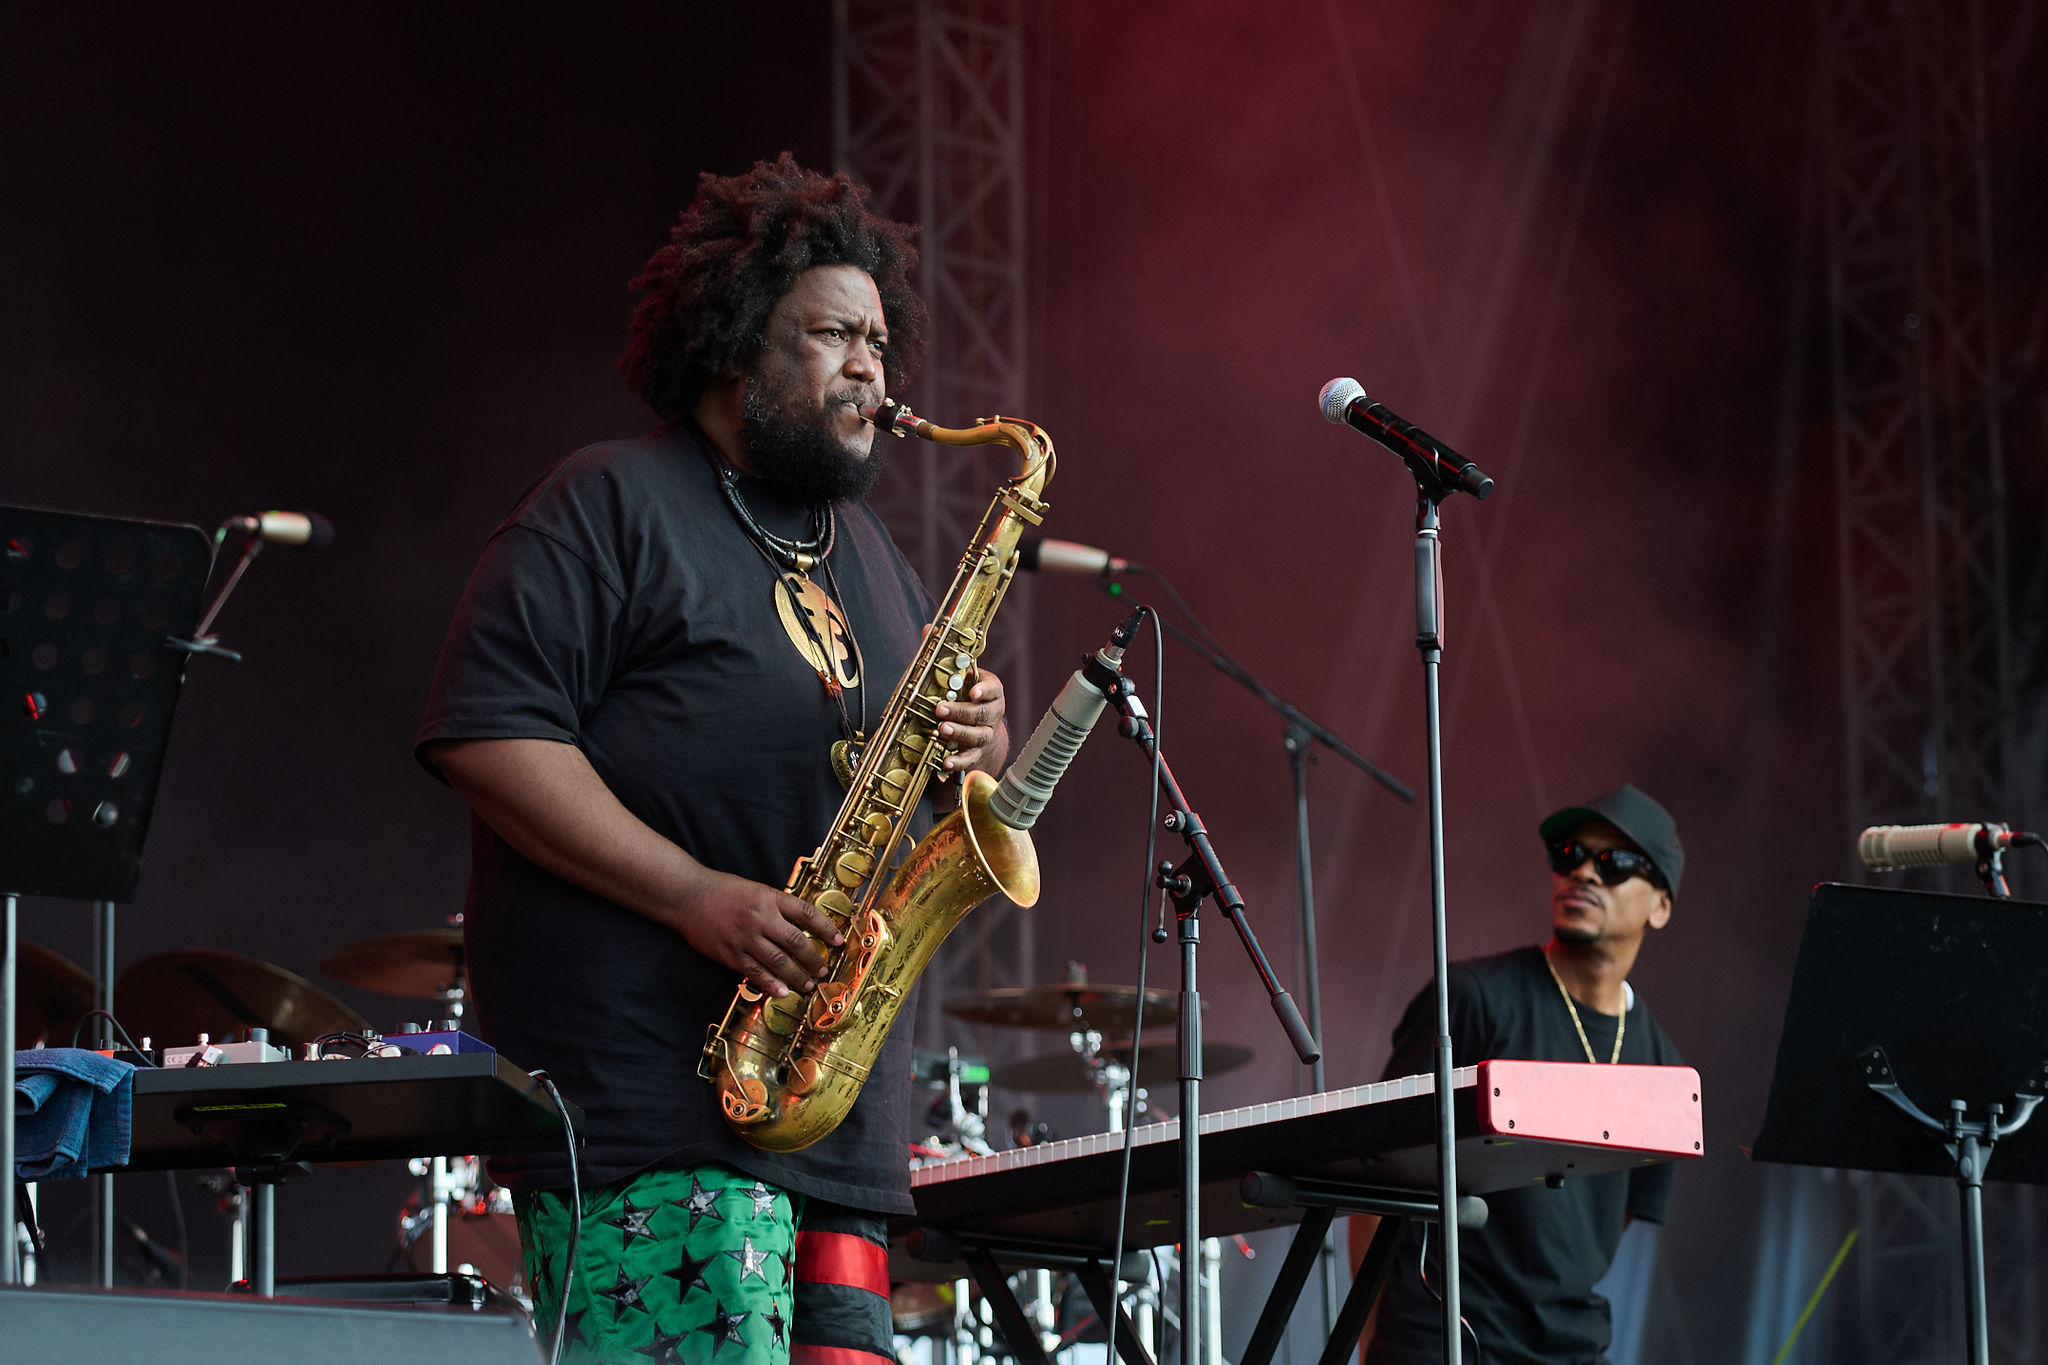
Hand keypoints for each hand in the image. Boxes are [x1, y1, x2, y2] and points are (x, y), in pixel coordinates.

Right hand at [673, 870, 846, 998]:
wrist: (688, 896)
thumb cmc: (724, 890)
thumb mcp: (757, 890)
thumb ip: (777, 906)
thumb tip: (802, 925)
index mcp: (770, 898)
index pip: (807, 913)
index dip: (826, 928)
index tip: (839, 941)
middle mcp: (761, 918)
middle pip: (796, 942)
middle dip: (814, 959)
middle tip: (824, 970)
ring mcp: (745, 937)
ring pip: (779, 961)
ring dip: (797, 976)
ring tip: (809, 985)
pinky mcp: (731, 953)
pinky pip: (756, 972)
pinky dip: (771, 984)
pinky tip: (783, 992)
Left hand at [934, 665, 1007, 776]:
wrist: (980, 724)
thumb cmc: (966, 695)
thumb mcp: (963, 678)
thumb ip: (951, 667)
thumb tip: (930, 644)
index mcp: (992, 692)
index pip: (993, 689)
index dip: (984, 691)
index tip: (973, 692)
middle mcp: (993, 713)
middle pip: (983, 714)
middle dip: (961, 712)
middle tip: (941, 710)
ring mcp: (986, 734)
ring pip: (978, 736)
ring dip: (959, 733)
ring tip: (942, 729)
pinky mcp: (977, 752)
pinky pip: (970, 758)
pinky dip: (958, 761)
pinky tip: (945, 761)